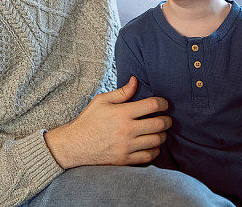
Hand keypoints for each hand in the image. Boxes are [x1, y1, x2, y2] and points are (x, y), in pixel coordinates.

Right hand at [43, 76, 171, 168]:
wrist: (74, 144)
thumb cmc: (88, 120)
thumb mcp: (101, 100)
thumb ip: (122, 92)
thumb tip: (135, 81)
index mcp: (122, 113)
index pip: (152, 105)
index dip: (163, 103)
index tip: (164, 104)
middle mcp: (127, 129)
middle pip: (159, 124)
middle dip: (167, 120)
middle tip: (167, 119)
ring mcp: (126, 146)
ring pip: (156, 141)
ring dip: (162, 135)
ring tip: (160, 131)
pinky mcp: (125, 160)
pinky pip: (148, 156)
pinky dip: (155, 150)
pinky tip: (152, 145)